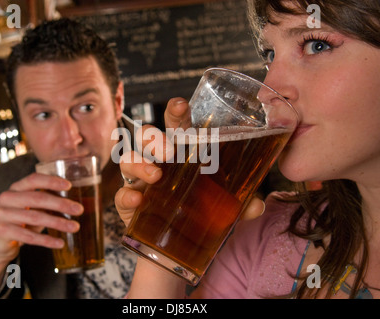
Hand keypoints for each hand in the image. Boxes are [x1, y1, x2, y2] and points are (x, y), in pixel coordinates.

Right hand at [0, 172, 82, 294]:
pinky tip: (60, 243)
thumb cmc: (20, 222)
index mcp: (16, 188)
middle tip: (79, 210)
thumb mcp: (32, 208)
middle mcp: (7, 198)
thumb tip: (76, 202)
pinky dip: (47, 240)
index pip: (34, 179)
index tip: (69, 186)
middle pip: (38, 198)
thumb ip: (47, 201)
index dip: (51, 181)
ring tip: (75, 227)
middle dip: (61, 204)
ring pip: (36, 217)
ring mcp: (3, 215)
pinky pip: (29, 236)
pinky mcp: (2, 232)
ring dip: (58, 223)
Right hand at [115, 97, 265, 226]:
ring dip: (138, 163)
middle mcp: (158, 162)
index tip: (181, 107)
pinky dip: (127, 195)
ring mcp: (141, 182)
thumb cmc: (201, 213)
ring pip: (128, 160)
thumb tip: (257, 205)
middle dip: (153, 137)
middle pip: (146, 136)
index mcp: (181, 153)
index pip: (176, 125)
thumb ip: (242, 204)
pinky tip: (137, 200)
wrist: (181, 247)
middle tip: (168, 151)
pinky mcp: (129, 204)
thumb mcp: (225, 207)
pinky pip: (122, 195)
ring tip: (155, 176)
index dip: (175, 112)